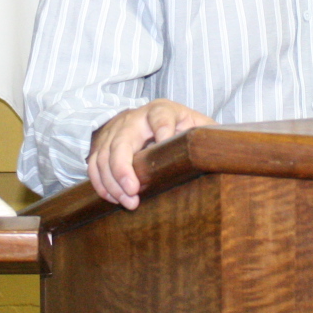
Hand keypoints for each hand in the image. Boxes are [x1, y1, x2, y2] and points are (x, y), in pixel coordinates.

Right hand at [86, 99, 215, 208]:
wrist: (151, 119)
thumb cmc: (180, 128)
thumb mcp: (197, 125)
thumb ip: (207, 134)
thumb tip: (218, 150)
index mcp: (162, 111)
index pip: (161, 116)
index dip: (163, 129)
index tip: (165, 143)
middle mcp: (135, 118)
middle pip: (122, 139)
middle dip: (124, 167)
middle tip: (133, 191)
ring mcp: (115, 130)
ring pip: (104, 154)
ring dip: (112, 181)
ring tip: (128, 201)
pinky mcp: (103, 144)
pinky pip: (94, 164)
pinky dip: (100, 183)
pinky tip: (112, 197)